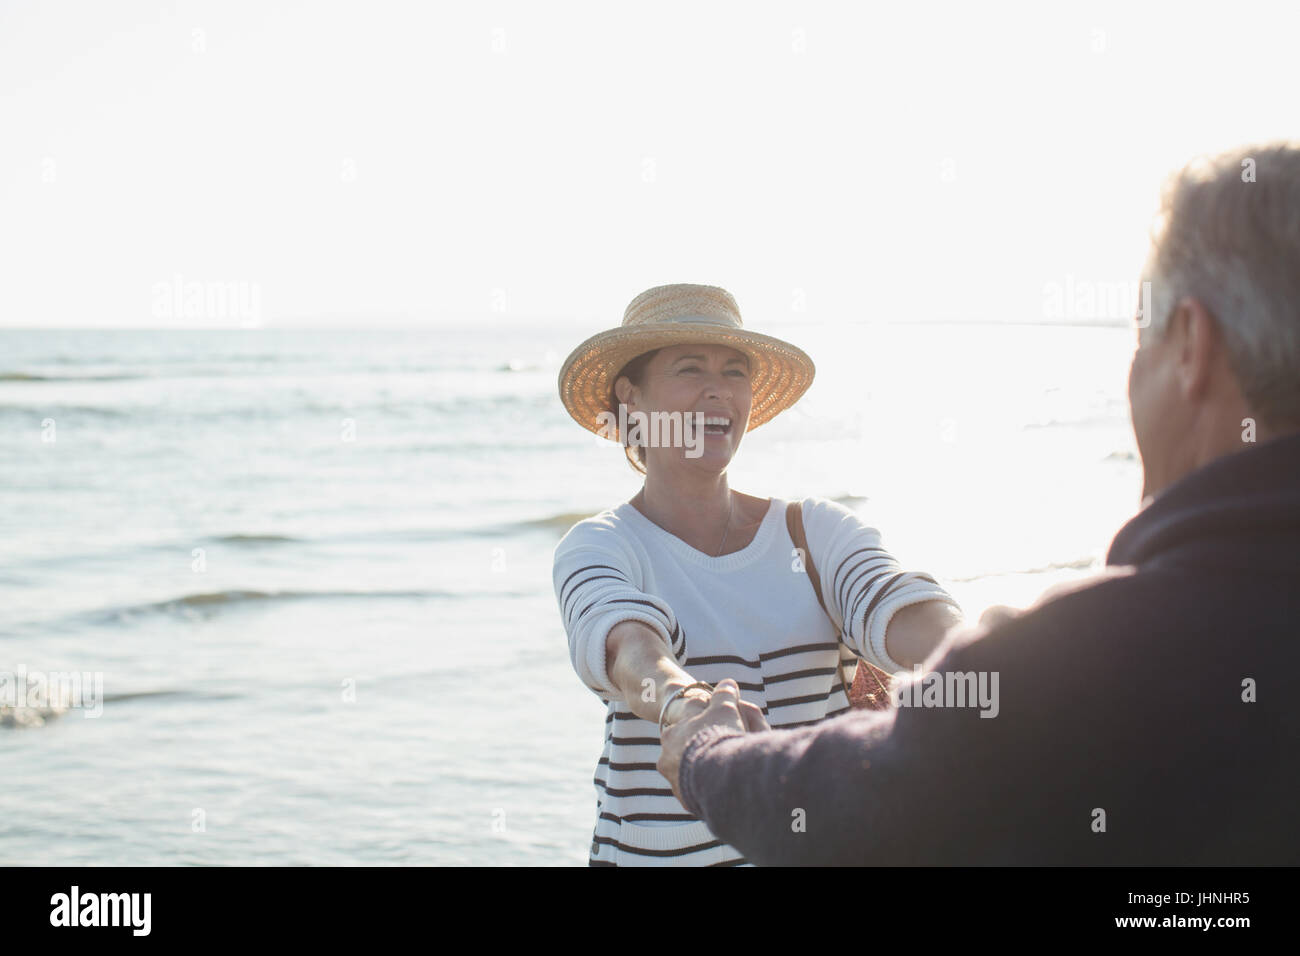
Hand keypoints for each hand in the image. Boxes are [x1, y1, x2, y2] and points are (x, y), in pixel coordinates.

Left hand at [657, 679, 767, 802]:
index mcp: (671, 734)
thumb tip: (728, 683)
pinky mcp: (685, 800)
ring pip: (687, 774)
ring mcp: (673, 781)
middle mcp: (666, 758)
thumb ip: (724, 695)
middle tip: (716, 752)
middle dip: (696, 753)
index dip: (698, 728)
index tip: (709, 730)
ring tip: (721, 772)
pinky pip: (695, 793)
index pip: (680, 728)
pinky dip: (705, 790)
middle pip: (681, 753)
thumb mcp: (723, 709)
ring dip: (700, 772)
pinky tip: (719, 787)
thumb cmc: (718, 736)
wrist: (718, 775)